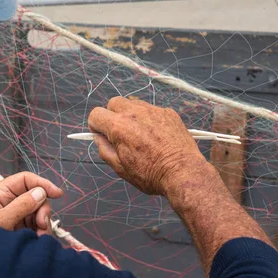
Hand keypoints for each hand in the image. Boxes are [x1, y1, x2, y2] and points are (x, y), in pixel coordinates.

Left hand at [0, 172, 63, 235]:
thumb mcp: (2, 221)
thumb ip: (21, 206)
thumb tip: (40, 193)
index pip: (24, 180)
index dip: (42, 184)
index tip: (57, 194)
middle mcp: (9, 201)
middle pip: (36, 195)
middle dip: (42, 210)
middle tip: (42, 224)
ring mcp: (17, 214)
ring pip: (40, 210)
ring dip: (43, 223)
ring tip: (39, 236)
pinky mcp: (23, 227)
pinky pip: (40, 223)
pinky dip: (42, 231)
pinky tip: (38, 239)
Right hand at [88, 96, 204, 195]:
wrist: (182, 172)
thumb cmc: (151, 174)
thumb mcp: (120, 168)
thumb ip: (105, 149)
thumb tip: (98, 139)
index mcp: (119, 127)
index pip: (96, 114)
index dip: (96, 126)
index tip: (102, 135)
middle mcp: (135, 113)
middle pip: (114, 103)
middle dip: (112, 115)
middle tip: (119, 133)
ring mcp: (153, 111)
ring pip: (133, 104)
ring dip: (130, 115)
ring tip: (138, 134)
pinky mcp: (168, 112)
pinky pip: (152, 110)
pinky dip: (148, 119)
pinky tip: (155, 135)